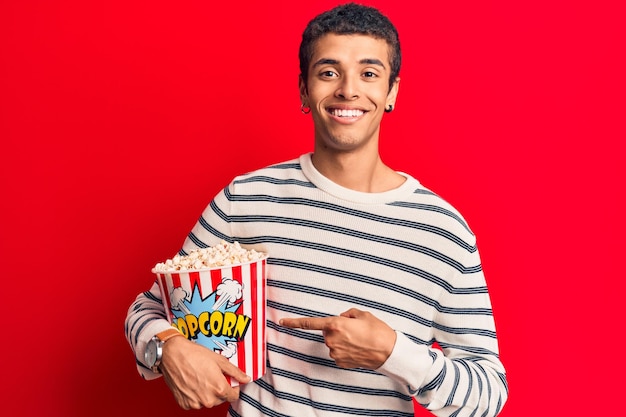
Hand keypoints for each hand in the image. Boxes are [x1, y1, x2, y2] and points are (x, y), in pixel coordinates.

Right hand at [159, 336, 250, 409]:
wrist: (172, 354)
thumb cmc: (194, 355)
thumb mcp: (219, 360)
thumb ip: (235, 372)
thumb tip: (245, 378)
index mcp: (219, 389)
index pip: (234, 396)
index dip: (233, 387)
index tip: (228, 380)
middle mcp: (207, 400)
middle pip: (221, 399)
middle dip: (219, 389)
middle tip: (212, 375)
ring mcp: (195, 403)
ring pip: (208, 401)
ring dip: (207, 393)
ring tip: (201, 377)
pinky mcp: (184, 404)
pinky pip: (195, 402)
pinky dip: (195, 395)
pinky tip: (192, 382)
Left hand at [280, 308, 396, 368]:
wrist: (388, 352)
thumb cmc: (377, 331)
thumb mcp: (362, 314)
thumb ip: (347, 314)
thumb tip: (342, 318)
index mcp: (335, 325)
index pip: (310, 323)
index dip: (294, 322)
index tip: (282, 322)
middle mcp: (332, 339)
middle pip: (328, 331)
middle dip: (338, 328)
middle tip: (355, 329)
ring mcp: (335, 352)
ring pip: (334, 342)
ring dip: (343, 339)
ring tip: (360, 339)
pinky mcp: (340, 362)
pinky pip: (339, 352)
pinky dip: (346, 350)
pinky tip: (358, 348)